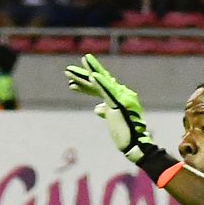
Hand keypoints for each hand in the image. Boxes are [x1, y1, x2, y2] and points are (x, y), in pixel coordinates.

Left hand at [65, 54, 170, 173]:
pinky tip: (92, 75)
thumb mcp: (111, 119)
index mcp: (117, 98)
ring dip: (90, 71)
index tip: (71, 84)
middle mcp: (121, 94)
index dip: (84, 86)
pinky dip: (100, 83)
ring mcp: (120, 97)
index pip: (98, 88)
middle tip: (68, 69)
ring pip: (102, 82)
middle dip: (83, 74)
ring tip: (82, 60)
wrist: (135, 144)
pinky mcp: (119, 103)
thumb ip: (105, 110)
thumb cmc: (125, 134)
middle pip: (100, 81)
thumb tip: (98, 108)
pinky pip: (107, 91)